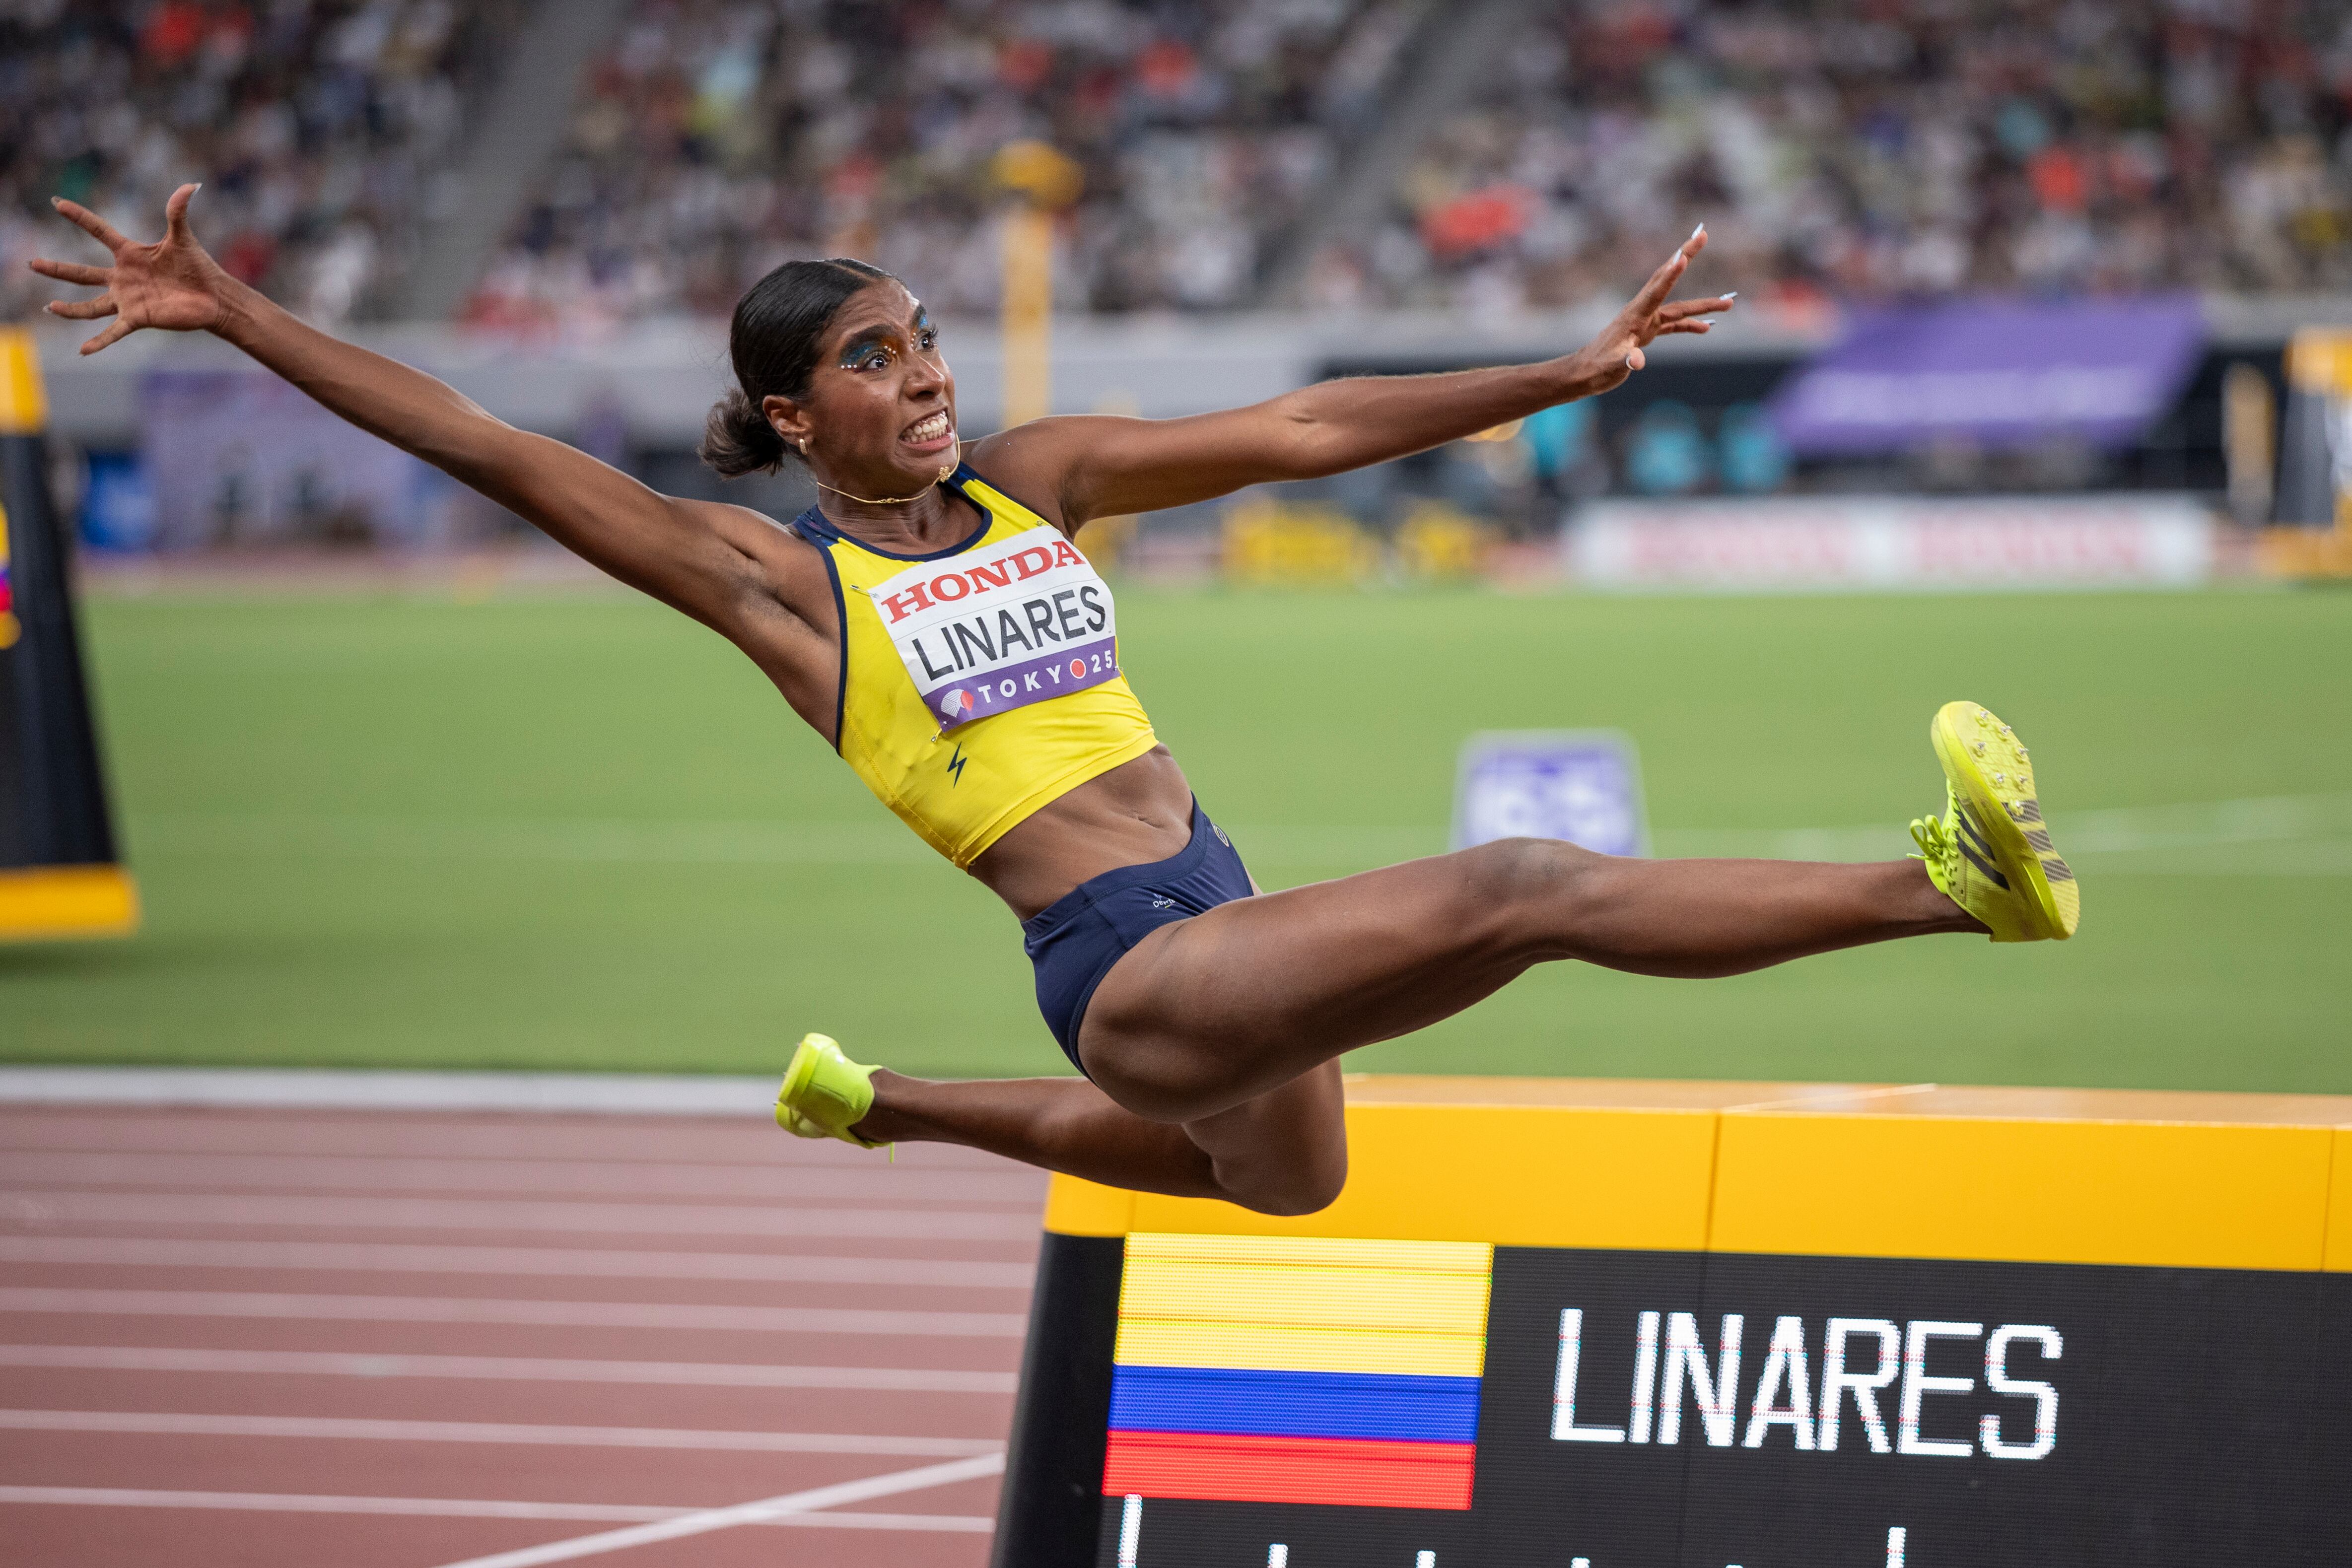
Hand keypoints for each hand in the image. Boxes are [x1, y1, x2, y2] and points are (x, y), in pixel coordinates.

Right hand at [28, 184, 235, 355]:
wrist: (214, 297)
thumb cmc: (198, 267)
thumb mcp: (183, 237)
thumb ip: (179, 211)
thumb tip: (191, 185)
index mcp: (130, 254)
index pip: (99, 230)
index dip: (79, 217)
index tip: (57, 203)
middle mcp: (122, 277)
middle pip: (82, 274)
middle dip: (56, 269)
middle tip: (31, 263)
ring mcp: (128, 299)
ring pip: (91, 305)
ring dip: (70, 309)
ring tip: (49, 307)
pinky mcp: (138, 318)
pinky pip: (114, 331)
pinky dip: (99, 341)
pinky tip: (82, 351)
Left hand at [1555, 225, 1734, 399]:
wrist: (1583, 373)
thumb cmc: (1596, 369)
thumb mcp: (1612, 367)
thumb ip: (1626, 362)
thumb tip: (1638, 362)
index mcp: (1634, 315)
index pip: (1656, 290)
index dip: (1671, 274)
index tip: (1684, 255)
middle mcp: (1642, 311)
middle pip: (1668, 279)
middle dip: (1686, 255)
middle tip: (1703, 233)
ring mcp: (1646, 320)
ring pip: (1678, 306)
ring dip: (1702, 304)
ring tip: (1729, 303)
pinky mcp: (1647, 332)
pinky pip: (1673, 324)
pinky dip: (1690, 325)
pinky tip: (1706, 329)